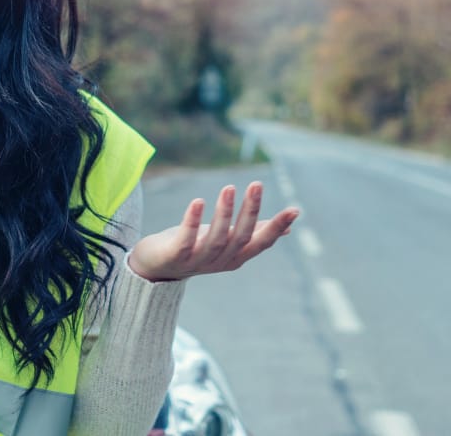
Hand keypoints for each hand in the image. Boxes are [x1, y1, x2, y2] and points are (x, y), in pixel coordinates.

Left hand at [128, 182, 298, 281]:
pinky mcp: (175, 256)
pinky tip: (198, 201)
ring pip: (216, 238)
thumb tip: (288, 229)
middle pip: (240, 237)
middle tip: (256, 184)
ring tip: (228, 188)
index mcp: (236, 256)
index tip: (294, 210)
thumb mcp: (228, 239)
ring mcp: (198, 260)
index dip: (276, 227)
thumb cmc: (196, 247)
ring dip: (223, 213)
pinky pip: (186, 239)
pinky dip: (192, 221)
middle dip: (250, 211)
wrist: (155, 266)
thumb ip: (254, 233)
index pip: (261, 242)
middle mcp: (221, 260)